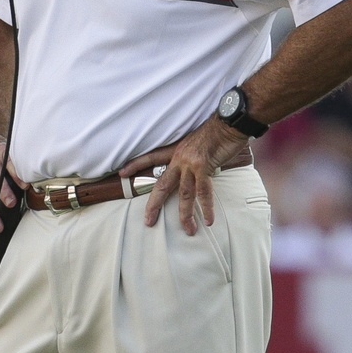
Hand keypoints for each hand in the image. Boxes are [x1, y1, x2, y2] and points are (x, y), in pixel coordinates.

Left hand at [121, 116, 251, 233]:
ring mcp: (191, 163)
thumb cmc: (218, 131)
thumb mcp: (198, 143)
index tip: (121, 173)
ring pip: (183, 194)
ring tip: (189, 230)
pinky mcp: (203, 166)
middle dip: (154, 204)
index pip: (152, 157)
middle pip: (162, 185)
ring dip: (186, 214)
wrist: (229, 123)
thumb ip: (193, 157)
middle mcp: (180, 158)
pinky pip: (203, 192)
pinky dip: (206, 207)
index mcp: (177, 151)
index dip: (136, 165)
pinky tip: (208, 219)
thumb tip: (196, 169)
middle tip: (148, 221)